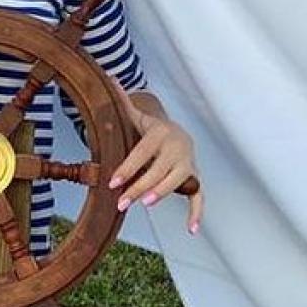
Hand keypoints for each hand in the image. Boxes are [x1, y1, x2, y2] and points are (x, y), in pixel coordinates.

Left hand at [109, 102, 202, 234]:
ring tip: (145, 203)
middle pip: (157, 170)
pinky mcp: (194, 178)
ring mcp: (188, 163)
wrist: (177, 134)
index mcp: (160, 133)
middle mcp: (177, 147)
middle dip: (139, 186)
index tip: (112, 182)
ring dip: (161, 193)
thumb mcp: (137, 117)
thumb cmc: (151, 131)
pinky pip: (198, 197)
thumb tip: (108, 77)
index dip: (127, 167)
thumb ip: (123, 102)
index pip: (142, 152)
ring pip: (175, 181)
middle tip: (122, 202)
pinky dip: (196, 212)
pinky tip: (190, 229)